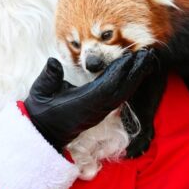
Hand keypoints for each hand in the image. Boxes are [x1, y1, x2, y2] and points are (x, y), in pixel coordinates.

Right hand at [24, 48, 156, 151]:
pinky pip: (119, 96)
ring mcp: (100, 112)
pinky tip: (136, 73)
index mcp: (83, 104)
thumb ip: (49, 77)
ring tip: (147, 61)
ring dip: (136, 77)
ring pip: (123, 93)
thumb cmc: (42, 111)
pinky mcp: (101, 111)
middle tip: (148, 55)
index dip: (119, 72)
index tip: (129, 57)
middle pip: (121, 90)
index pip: (106, 87)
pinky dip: (129, 83)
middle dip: (135, 72)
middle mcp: (96, 109)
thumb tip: (53, 62)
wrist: (44, 133)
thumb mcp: (40, 92)